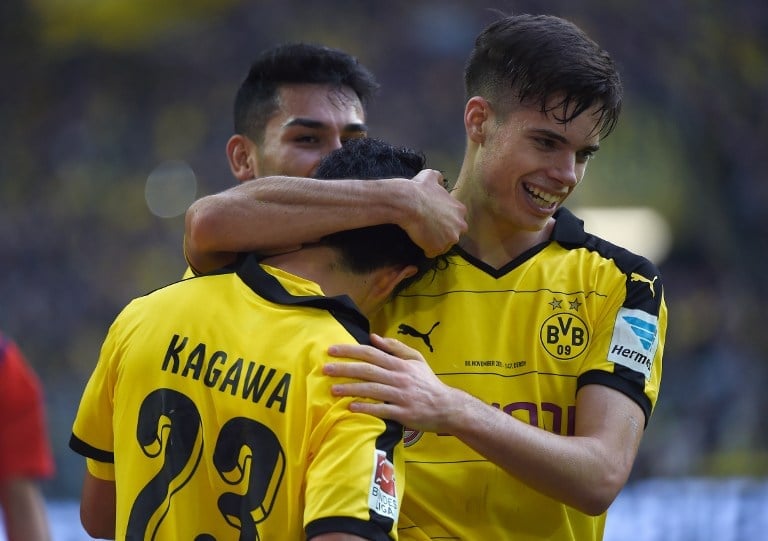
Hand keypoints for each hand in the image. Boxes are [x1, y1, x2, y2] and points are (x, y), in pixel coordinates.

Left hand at [323, 334, 455, 432]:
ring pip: (371, 390)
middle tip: (325, 368)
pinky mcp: (402, 413)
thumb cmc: (427, 382)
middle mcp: (398, 378)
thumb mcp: (416, 359)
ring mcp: (400, 396)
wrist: (447, 407)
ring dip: (350, 389)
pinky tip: (351, 407)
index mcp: (400, 364)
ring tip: (332, 389)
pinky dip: (366, 408)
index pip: (371, 353)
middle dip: (344, 368)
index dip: (350, 351)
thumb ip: (395, 347)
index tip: (332, 350)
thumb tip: (373, 337)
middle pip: (367, 370)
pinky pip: (381, 410)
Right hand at [402, 170, 466, 256]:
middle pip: (453, 233)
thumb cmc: (419, 189)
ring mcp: (450, 238)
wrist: (409, 203)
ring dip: (435, 242)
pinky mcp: (438, 248)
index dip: (444, 220)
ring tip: (423, 236)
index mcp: (460, 210)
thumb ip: (439, 178)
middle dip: (443, 233)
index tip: (434, 219)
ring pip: (444, 244)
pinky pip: (433, 252)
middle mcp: (460, 225)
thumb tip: (440, 179)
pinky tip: (419, 242)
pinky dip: (426, 249)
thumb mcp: (431, 176)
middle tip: (429, 229)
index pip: (456, 219)